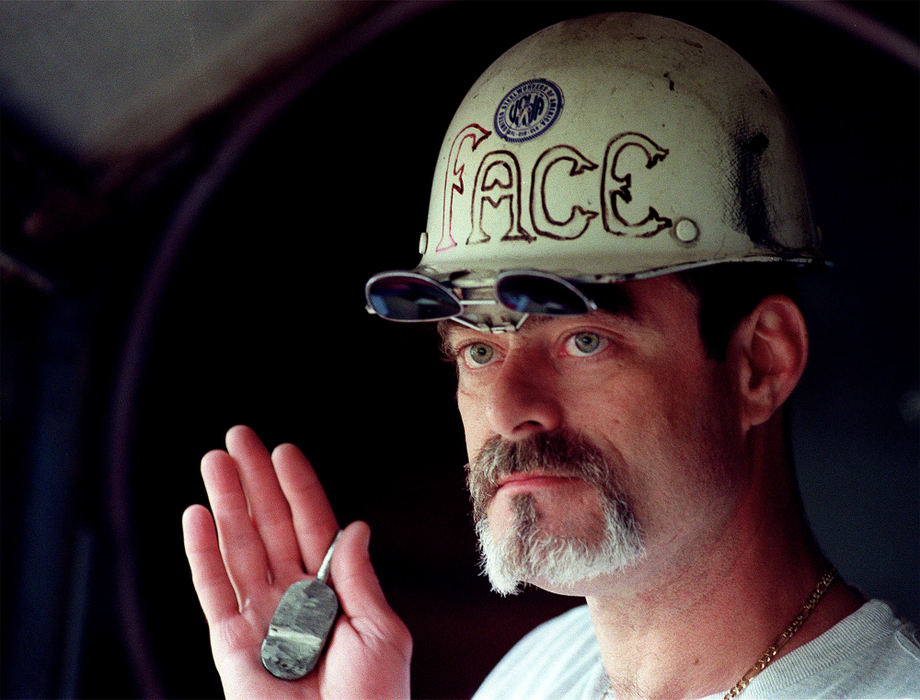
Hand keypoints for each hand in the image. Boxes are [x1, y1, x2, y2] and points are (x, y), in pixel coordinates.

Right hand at [182, 425, 411, 698]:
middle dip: (253, 481)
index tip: (284, 451)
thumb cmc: (374, 699)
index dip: (298, 488)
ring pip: (238, 546)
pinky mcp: (231, 645)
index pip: (312, 525)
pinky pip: (213, 591)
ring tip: (213, 461)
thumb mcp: (381, 632)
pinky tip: (196, 516)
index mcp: (333, 591)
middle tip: (238, 437)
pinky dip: (201, 553)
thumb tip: (354, 525)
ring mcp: (261, 617)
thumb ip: (359, 578)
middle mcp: (293, 596)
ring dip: (225, 503)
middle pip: (269, 526)